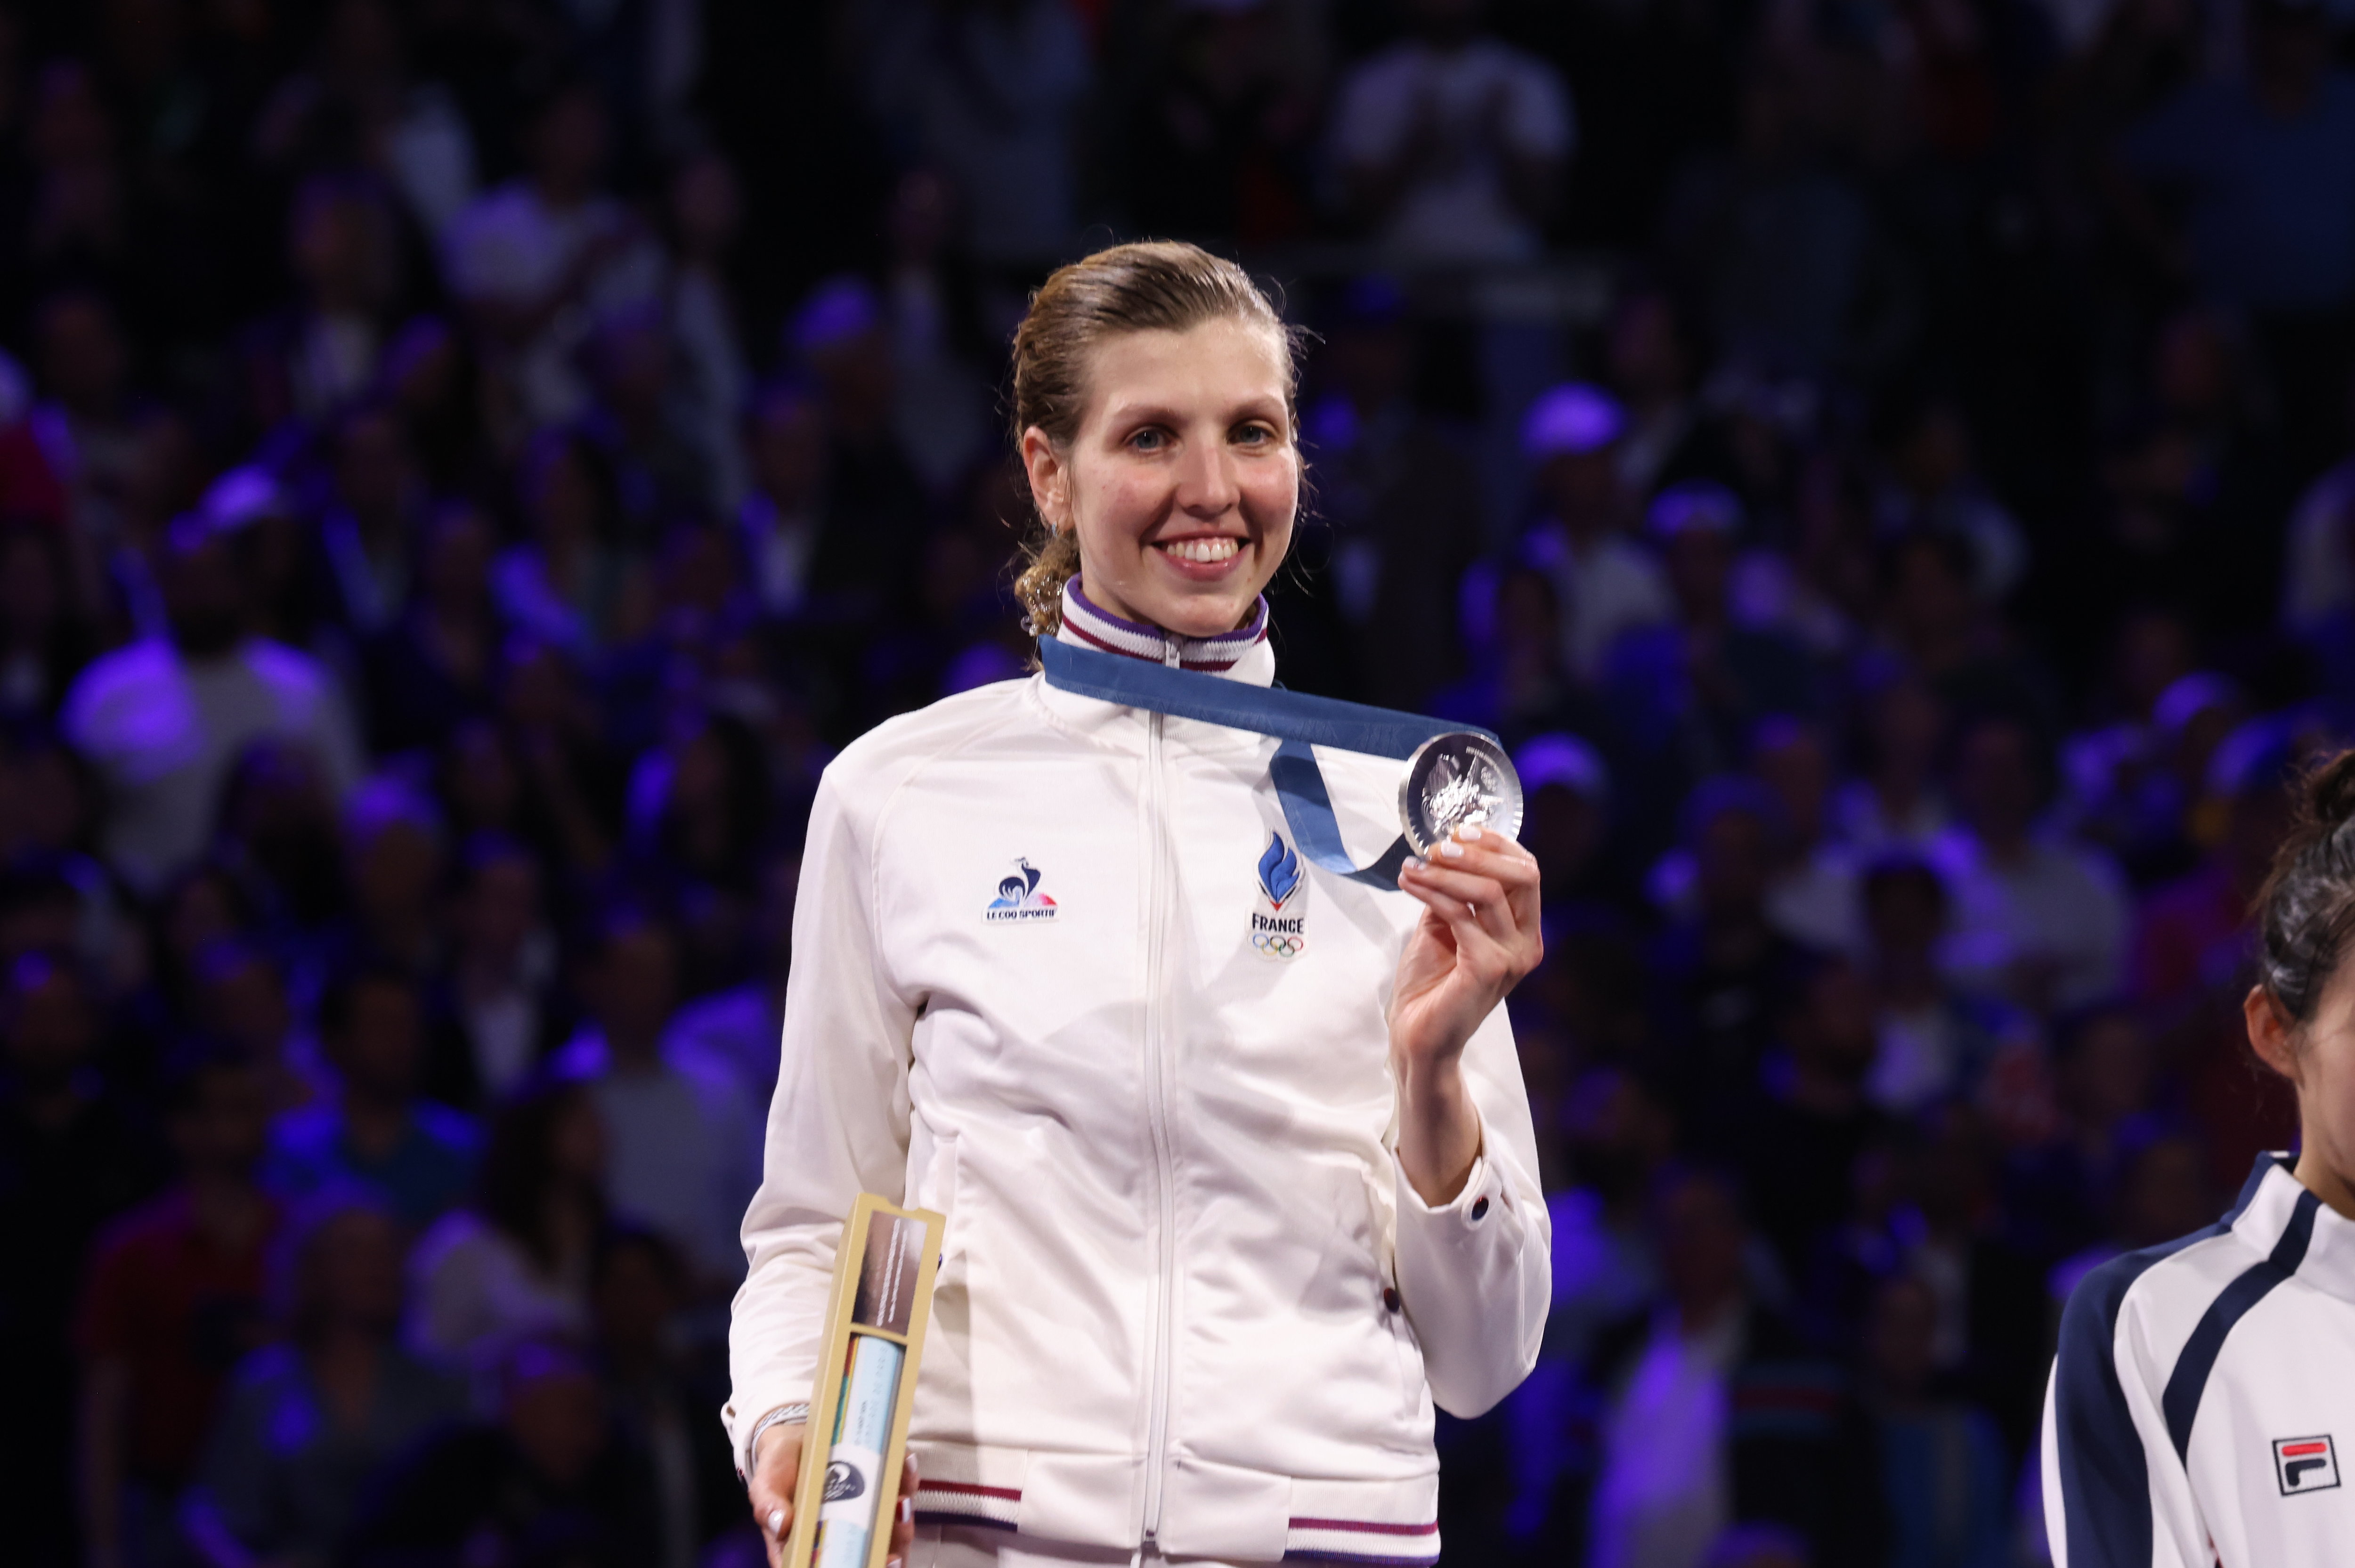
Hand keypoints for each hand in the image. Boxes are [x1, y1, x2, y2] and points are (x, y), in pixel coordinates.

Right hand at [747, 1422, 918, 1567]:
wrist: (794, 1437)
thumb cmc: (778, 1470)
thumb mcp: (766, 1486)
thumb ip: (768, 1506)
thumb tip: (781, 1525)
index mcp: (815, 1545)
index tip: (875, 1567)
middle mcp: (846, 1534)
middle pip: (873, 1557)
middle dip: (889, 1558)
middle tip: (893, 1556)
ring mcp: (868, 1512)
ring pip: (895, 1529)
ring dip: (903, 1523)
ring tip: (900, 1505)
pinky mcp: (882, 1485)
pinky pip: (902, 1486)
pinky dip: (907, 1478)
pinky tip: (905, 1466)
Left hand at [1392, 823, 1543, 1070]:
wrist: (1416, 1035)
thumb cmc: (1431, 984)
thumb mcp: (1445, 925)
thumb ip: (1454, 892)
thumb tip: (1445, 849)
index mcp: (1523, 931)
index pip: (1527, 872)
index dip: (1496, 844)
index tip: (1458, 829)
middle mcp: (1527, 944)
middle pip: (1522, 875)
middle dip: (1476, 852)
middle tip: (1436, 846)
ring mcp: (1512, 958)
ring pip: (1488, 891)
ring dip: (1445, 872)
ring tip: (1413, 866)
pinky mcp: (1489, 968)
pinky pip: (1462, 915)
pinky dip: (1432, 892)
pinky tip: (1409, 883)